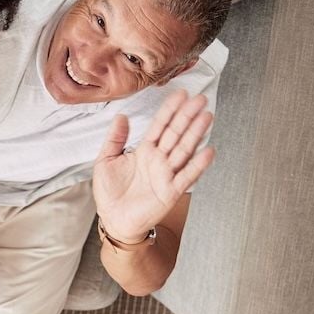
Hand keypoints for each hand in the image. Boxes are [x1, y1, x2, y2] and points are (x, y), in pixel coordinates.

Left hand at [93, 90, 214, 242]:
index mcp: (144, 150)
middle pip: (176, 133)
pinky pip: (187, 176)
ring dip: (196, 133)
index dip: (169, 110)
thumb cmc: (110, 192)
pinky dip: (198, 164)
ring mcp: (167, 174)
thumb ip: (115, 139)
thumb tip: (122, 115)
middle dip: (187, 116)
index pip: (160, 125)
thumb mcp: (105, 160)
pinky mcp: (171, 191)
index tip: (180, 94)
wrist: (113, 219)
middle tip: (200, 99)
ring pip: (184, 150)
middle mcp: (159, 159)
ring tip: (206, 116)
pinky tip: (208, 151)